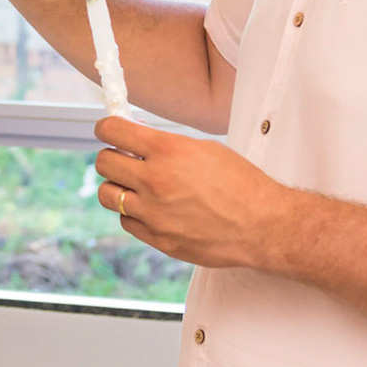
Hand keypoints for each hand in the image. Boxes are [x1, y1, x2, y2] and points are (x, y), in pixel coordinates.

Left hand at [93, 116, 293, 269]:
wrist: (263, 225)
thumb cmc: (241, 184)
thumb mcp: (205, 149)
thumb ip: (166, 145)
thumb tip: (137, 141)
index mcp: (168, 151)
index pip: (112, 131)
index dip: (105, 128)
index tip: (107, 130)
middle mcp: (155, 180)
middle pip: (103, 162)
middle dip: (111, 157)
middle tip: (124, 159)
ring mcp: (153, 213)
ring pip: (107, 194)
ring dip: (117, 187)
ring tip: (136, 187)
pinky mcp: (157, 238)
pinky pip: (127, 221)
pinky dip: (135, 214)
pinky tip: (154, 210)